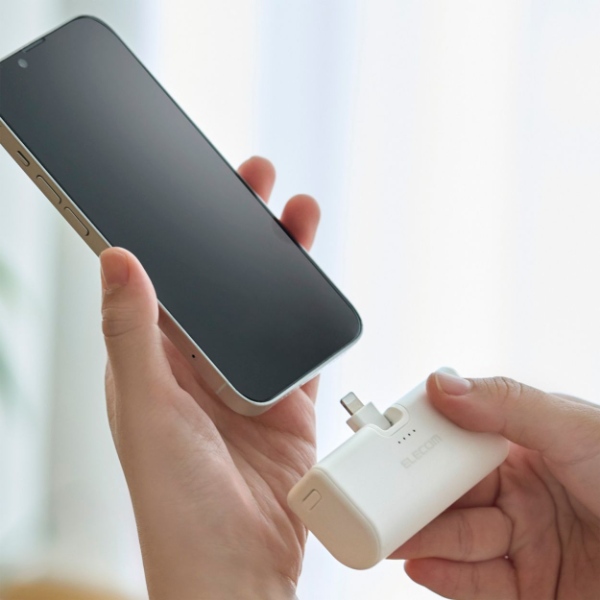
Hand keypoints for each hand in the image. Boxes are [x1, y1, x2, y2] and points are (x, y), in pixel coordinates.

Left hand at [100, 157, 319, 599]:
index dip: (175, 230)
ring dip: (281, 262)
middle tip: (254, 180)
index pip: (163, 280)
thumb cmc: (177, 504)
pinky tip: (318, 281)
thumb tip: (118, 257)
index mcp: (154, 361)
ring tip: (297, 215)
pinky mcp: (288, 402)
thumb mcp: (147, 411)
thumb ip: (135, 335)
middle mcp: (200, 366)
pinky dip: (311, 315)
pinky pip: (302, 347)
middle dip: (238, 231)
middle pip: (222, 284)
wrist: (237, 569)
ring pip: (267, 306)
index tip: (190, 185)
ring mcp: (247, 383)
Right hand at [391, 372, 599, 598]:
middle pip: (450, 494)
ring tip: (391, 538)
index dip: (419, 444)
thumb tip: (442, 383)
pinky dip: (449, 578)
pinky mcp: (533, 588)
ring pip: (459, 539)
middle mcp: (520, 492)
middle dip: (413, 497)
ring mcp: (526, 541)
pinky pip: (480, 584)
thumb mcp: (574, 427)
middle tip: (374, 498)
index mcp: (523, 447)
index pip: (456, 442)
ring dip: (424, 539)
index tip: (383, 444)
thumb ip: (506, 404)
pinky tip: (423, 567)